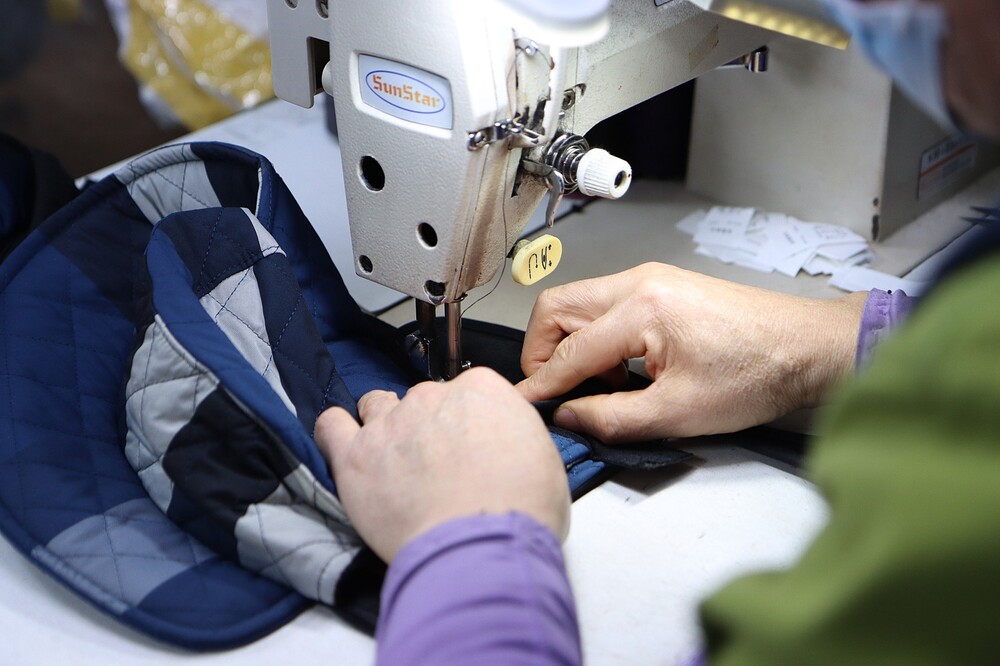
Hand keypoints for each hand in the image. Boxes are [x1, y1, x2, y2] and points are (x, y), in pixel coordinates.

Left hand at [315, 368, 570, 562]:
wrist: (481, 547)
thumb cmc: (519, 511)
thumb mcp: (543, 460)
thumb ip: (514, 437)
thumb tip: (506, 447)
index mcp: (482, 389)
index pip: (466, 390)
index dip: (465, 420)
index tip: (467, 444)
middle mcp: (432, 397)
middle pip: (421, 399)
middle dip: (426, 426)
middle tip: (434, 464)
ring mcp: (390, 423)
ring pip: (376, 405)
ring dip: (382, 424)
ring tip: (391, 456)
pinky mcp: (355, 456)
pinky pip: (331, 425)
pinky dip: (335, 432)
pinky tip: (345, 447)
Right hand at [517, 263, 866, 441]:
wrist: (809, 348)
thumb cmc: (758, 374)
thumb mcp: (679, 412)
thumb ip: (612, 418)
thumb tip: (567, 418)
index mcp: (641, 308)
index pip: (568, 351)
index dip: (542, 386)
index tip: (526, 409)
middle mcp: (639, 282)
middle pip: (556, 309)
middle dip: (544, 353)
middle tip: (558, 393)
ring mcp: (650, 279)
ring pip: (578, 303)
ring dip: (573, 345)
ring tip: (603, 386)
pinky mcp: (662, 287)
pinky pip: (606, 306)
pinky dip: (598, 338)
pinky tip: (626, 370)